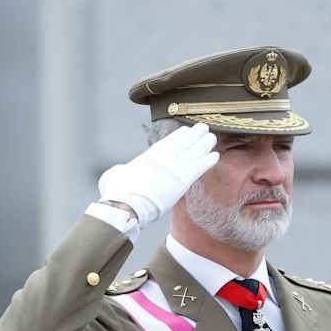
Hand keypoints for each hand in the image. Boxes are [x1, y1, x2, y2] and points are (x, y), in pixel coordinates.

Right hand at [95, 122, 218, 226]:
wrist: (126, 202)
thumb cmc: (117, 191)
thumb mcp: (115, 174)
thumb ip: (122, 170)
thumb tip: (120, 172)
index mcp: (149, 156)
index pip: (168, 142)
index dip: (179, 136)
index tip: (186, 131)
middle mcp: (164, 158)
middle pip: (184, 143)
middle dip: (194, 135)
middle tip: (203, 128)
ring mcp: (175, 168)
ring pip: (194, 152)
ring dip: (204, 144)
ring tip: (212, 138)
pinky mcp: (183, 181)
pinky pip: (199, 167)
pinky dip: (208, 161)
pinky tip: (215, 156)